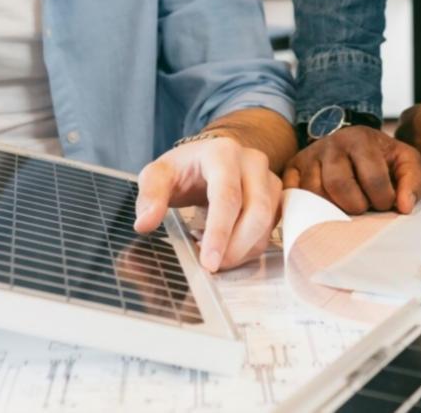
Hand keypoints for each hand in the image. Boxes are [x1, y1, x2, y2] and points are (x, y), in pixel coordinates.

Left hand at [133, 135, 281, 273]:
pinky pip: (269, 230)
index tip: (209, 262)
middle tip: (212, 267)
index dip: (220, 232)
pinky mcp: (275, 197)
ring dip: (242, 249)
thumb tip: (145, 224)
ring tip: (214, 254)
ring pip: (267, 224)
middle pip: (257, 211)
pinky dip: (249, 247)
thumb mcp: (158, 175)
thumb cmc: (183, 168)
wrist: (207, 159)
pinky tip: (227, 248)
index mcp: (222, 152)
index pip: (227, 196)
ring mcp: (268, 178)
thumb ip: (150, 196)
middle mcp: (252, 162)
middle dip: (236, 247)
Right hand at [284, 125, 420, 214]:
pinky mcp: (292, 169)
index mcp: (361, 139)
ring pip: (313, 193)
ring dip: (332, 209)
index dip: (383, 199)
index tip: (386, 202)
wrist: (354, 144)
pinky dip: (306, 208)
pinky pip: (293, 195)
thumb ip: (413, 182)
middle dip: (356, 206)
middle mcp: (330, 143)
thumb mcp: (406, 162)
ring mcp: (308, 156)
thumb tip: (404, 207)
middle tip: (364, 207)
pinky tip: (322, 209)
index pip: (373, 179)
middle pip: (338, 185)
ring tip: (345, 206)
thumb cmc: (382, 159)